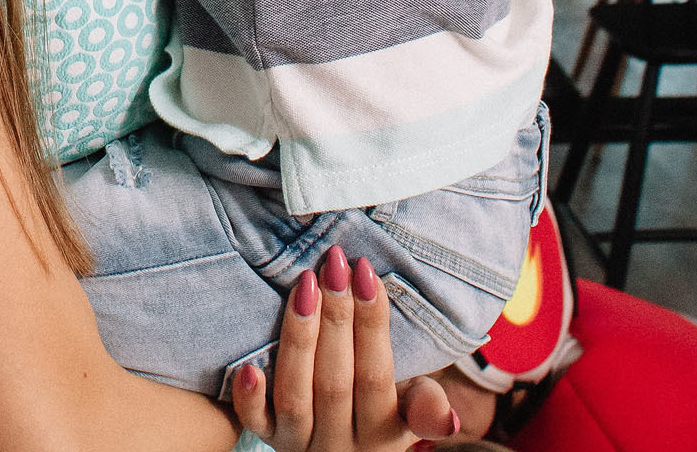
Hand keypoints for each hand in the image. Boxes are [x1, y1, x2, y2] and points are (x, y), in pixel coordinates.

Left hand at [231, 247, 446, 451]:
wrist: (341, 449)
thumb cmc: (380, 410)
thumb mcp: (410, 410)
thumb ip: (425, 406)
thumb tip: (449, 420)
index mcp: (382, 431)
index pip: (376, 376)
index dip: (372, 324)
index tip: (365, 271)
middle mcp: (340, 443)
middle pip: (336, 380)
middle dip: (336, 317)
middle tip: (334, 263)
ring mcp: (300, 443)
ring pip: (296, 394)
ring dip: (299, 338)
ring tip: (304, 284)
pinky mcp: (269, 440)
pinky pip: (255, 424)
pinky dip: (250, 398)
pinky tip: (248, 365)